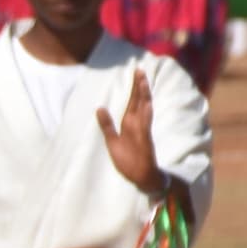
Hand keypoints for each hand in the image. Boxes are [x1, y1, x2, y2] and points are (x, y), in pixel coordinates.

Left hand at [97, 73, 163, 196]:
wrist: (140, 177)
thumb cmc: (128, 160)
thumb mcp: (112, 142)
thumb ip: (107, 126)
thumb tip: (99, 108)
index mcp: (129, 124)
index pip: (132, 102)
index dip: (134, 88)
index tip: (135, 73)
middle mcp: (137, 125)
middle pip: (138, 101)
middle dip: (139, 86)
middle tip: (139, 69)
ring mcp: (142, 132)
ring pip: (143, 110)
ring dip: (143, 96)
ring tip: (143, 81)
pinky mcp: (145, 141)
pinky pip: (145, 126)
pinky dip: (146, 115)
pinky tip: (147, 104)